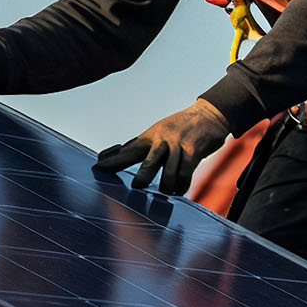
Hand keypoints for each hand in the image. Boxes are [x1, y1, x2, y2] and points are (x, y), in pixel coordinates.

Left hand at [93, 100, 228, 195]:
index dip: (112, 159)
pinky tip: (179, 189)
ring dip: (167, 187)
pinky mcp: (194, 152)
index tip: (97, 166)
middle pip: (148, 162)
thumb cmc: (179, 127)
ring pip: (169, 174)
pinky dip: (181, 187)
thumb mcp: (158, 131)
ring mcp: (179, 146)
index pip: (127, 149)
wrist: (209, 115)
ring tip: (166, 191)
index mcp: (150, 136)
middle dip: (143, 176)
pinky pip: (185, 176)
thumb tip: (116, 153)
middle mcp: (162, 140)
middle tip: (137, 186)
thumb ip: (141, 145)